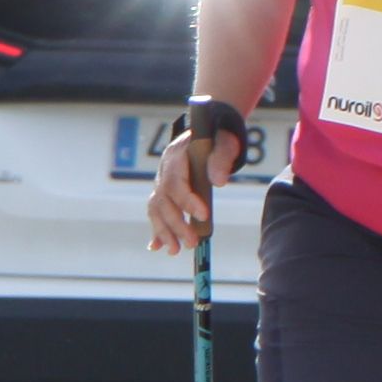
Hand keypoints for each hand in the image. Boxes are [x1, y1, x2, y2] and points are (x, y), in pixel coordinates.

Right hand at [144, 125, 240, 253]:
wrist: (207, 131)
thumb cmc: (218, 137)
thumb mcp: (224, 141)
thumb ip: (221, 158)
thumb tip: (218, 182)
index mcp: (176, 156)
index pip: (176, 182)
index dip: (188, 200)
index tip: (204, 216)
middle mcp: (164, 170)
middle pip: (163, 200)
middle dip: (176, 224)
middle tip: (193, 242)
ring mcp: (161, 181)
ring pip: (156, 208)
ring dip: (164, 231)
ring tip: (175, 250)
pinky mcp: (164, 191)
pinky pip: (156, 212)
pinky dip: (156, 229)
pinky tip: (157, 246)